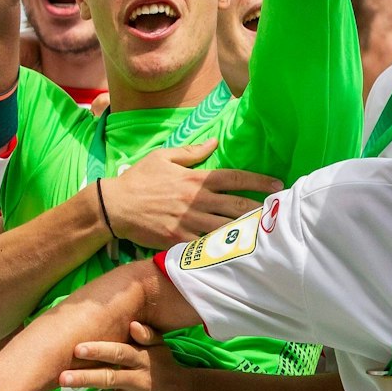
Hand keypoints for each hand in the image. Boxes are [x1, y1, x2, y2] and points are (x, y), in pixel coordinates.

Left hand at [51, 323, 189, 390]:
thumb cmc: (165, 368)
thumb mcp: (161, 349)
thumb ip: (147, 335)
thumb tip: (133, 324)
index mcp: (142, 361)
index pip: (119, 353)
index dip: (99, 351)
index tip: (77, 348)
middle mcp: (138, 382)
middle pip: (108, 379)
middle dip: (84, 379)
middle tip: (61, 378)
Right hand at [99, 140, 280, 249]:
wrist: (114, 207)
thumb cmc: (138, 180)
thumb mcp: (162, 157)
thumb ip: (191, 151)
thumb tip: (214, 142)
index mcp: (195, 179)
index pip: (233, 177)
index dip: (258, 180)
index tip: (277, 184)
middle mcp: (196, 200)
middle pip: (237, 205)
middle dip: (259, 208)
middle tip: (276, 212)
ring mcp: (189, 222)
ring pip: (226, 227)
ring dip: (247, 228)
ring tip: (265, 231)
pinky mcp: (180, 239)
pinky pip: (207, 245)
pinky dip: (223, 247)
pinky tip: (238, 248)